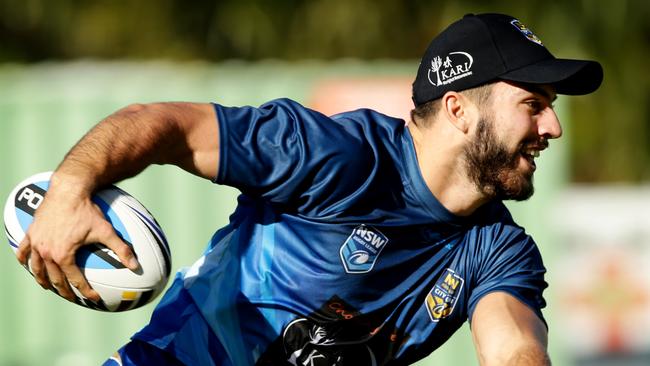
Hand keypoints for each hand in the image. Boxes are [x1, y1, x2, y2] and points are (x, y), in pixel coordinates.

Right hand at [15, 178, 138, 302]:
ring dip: (42, 279)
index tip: (94, 298)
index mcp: (64, 256)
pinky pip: (23, 250)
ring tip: (48, 286)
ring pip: (36, 268)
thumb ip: (121, 249)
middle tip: (72, 297)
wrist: (68, 191)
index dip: (86, 291)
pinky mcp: (31, 233)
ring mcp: (36, 243)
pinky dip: (24, 259)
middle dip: (63, 291)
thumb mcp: (106, 231)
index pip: (75, 280)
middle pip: (54, 279)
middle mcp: (47, 252)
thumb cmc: (87, 210)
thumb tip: (136, 265)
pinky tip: (27, 264)